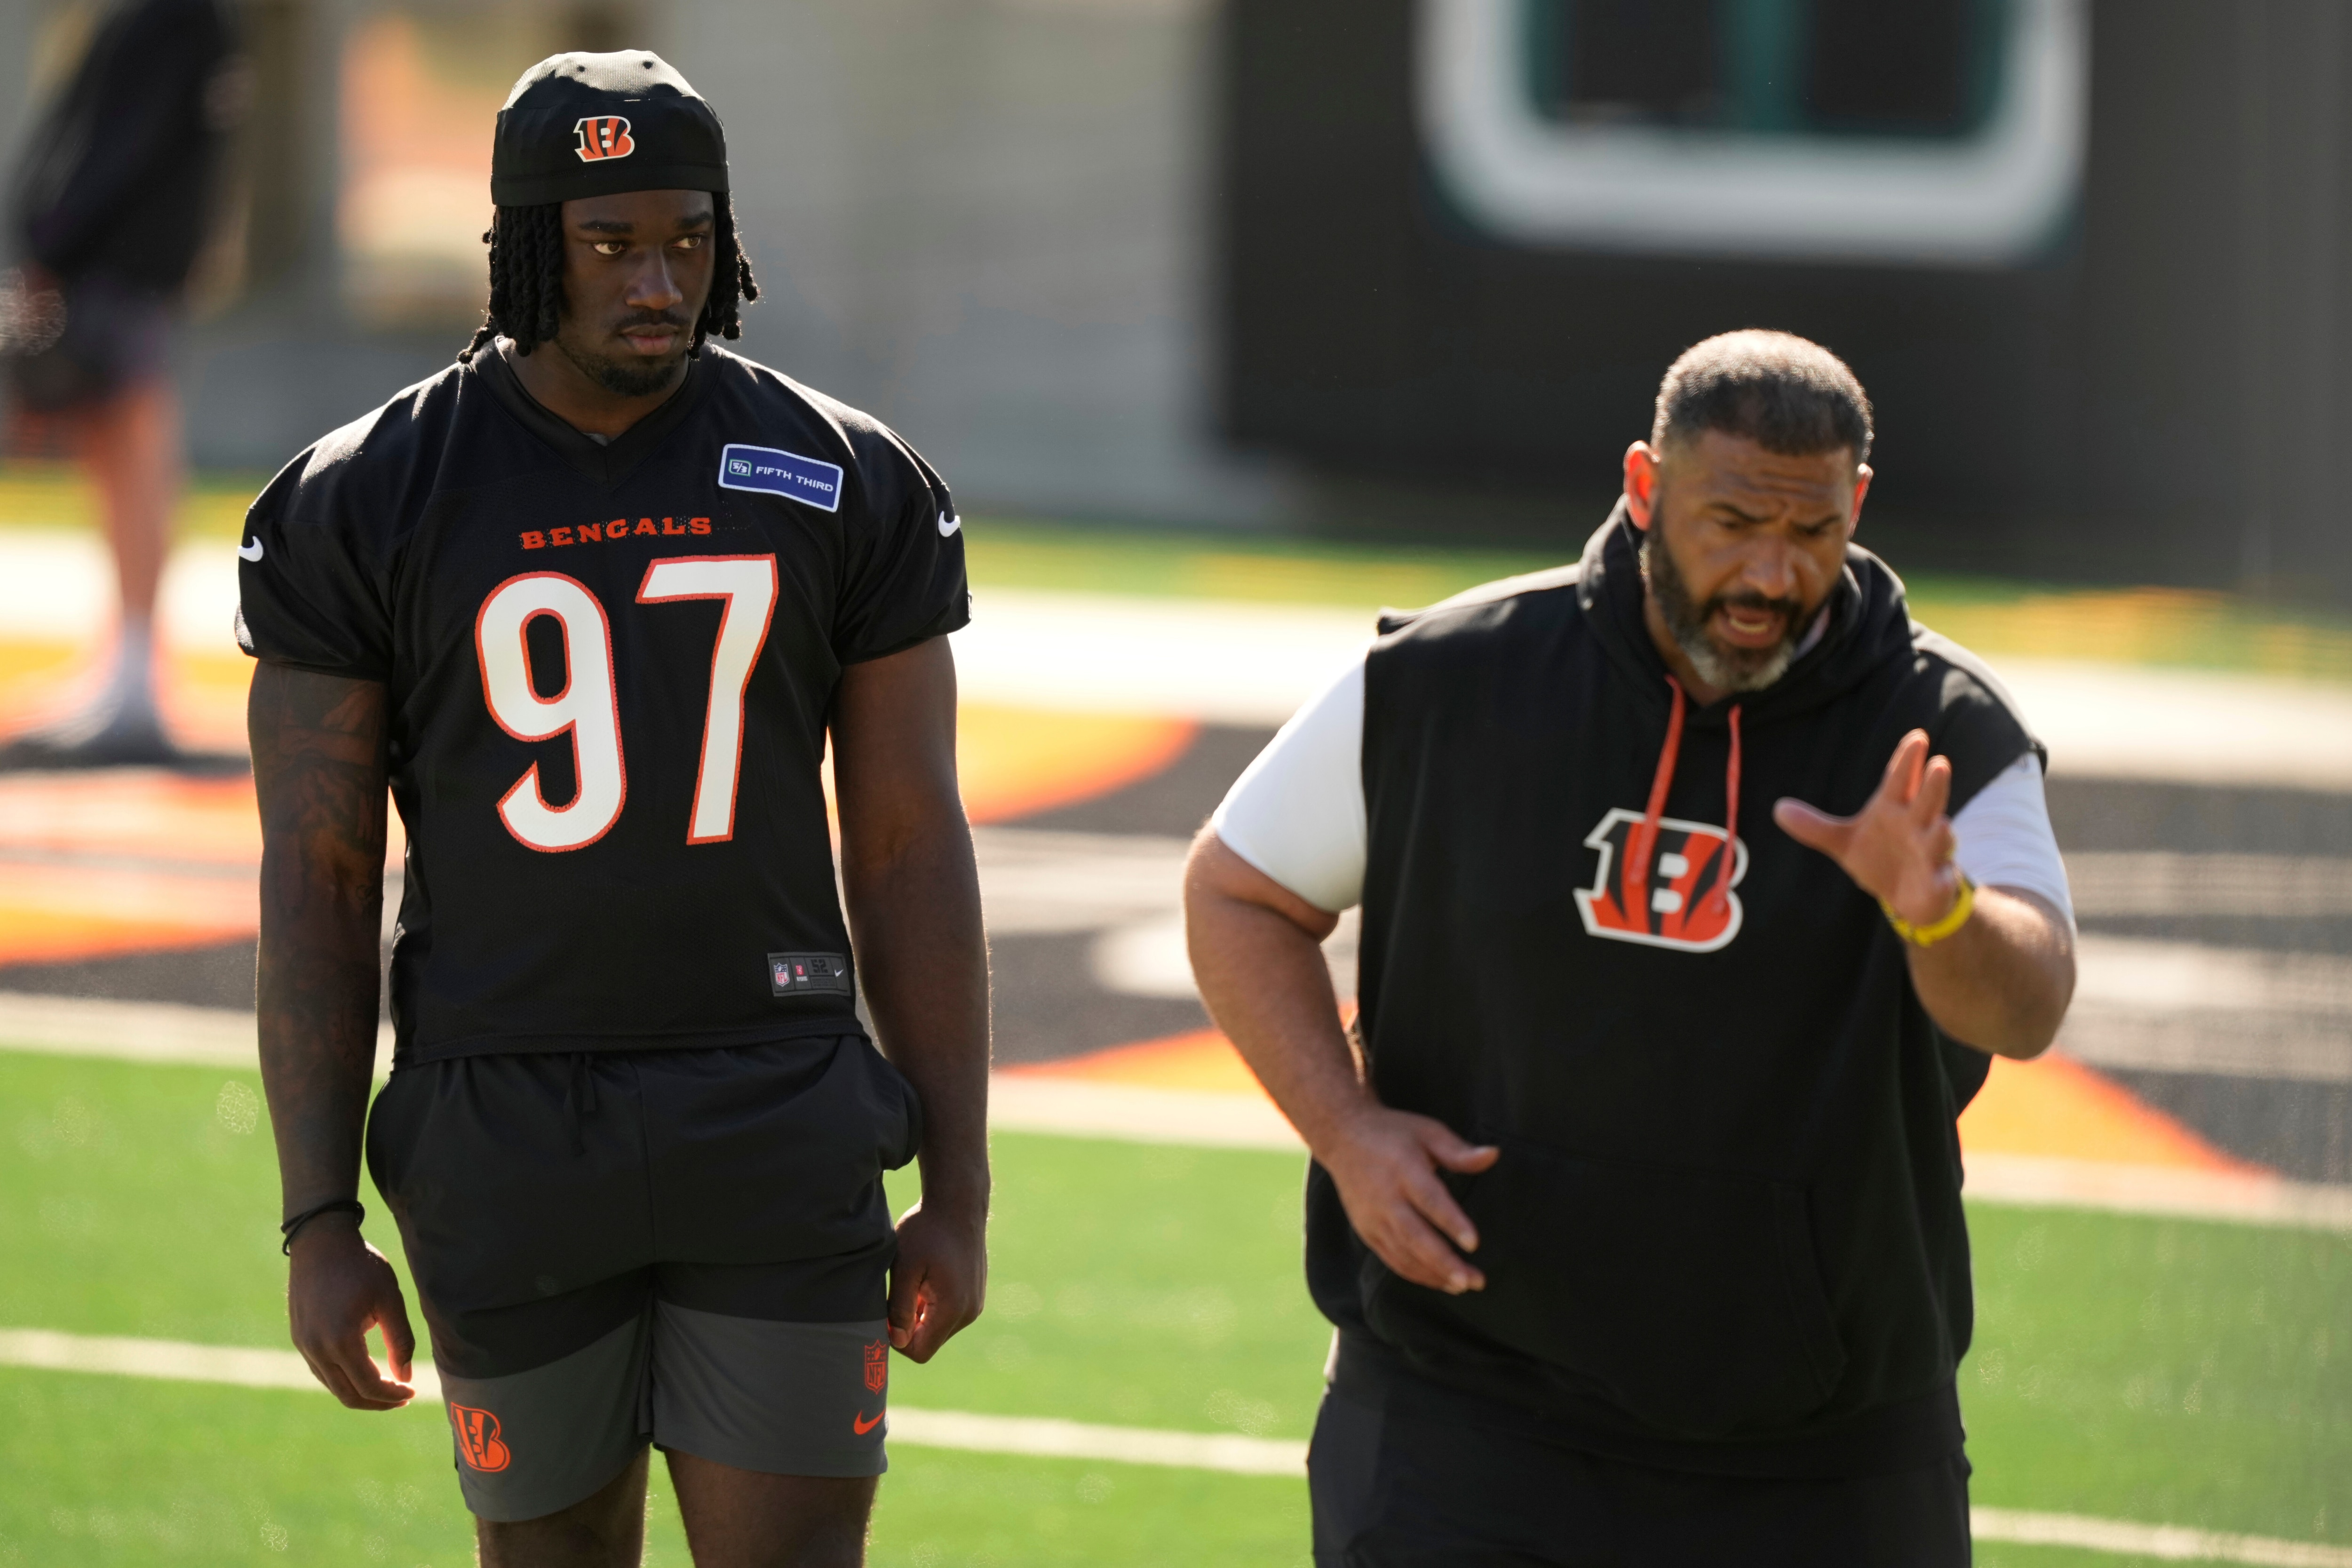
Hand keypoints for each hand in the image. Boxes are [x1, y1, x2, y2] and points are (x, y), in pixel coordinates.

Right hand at [287, 1218, 415, 1409]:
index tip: (412, 1392)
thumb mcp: (389, 1299)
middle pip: (348, 1395)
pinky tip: (365, 1371)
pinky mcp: (300, 1338)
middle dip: (377, 1402)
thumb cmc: (361, 1266)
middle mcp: (316, 1349)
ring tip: (388, 1388)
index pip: (368, 1385)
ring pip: (333, 1386)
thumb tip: (405, 1377)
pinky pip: (322, 1371)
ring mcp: (304, 1345)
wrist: (321, 1243)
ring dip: (360, 1393)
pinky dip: (344, 1379)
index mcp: (340, 1340)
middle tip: (403, 1398)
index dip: (392, 1395)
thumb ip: (400, 1340)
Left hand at [888, 1197, 984, 1362]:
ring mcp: (975, 1303)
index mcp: (952, 1308)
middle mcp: (969, 1312)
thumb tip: (898, 1342)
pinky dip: (932, 1305)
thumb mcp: (904, 1267)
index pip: (919, 1352)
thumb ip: (901, 1308)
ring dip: (920, 1314)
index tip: (886, 1312)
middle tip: (898, 1292)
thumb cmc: (926, 1230)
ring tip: (914, 1281)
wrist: (958, 1202)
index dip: (896, 1339)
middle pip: (929, 1342)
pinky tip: (927, 1277)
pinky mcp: (975, 1294)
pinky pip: (948, 1314)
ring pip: (938, 1329)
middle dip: (908, 1327)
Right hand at [1318, 1106, 1498, 1294]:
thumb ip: (1459, 1151)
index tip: (1474, 1243)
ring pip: (1403, 1254)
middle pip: (1415, 1236)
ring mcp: (1372, 1218)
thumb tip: (1494, 1155)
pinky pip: (1391, 1259)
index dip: (1451, 1223)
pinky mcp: (1366, 1230)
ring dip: (1433, 1274)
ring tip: (1463, 1285)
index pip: (1429, 1200)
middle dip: (1444, 1262)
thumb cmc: (1394, 1133)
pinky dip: (1415, 1274)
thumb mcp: (1427, 1132)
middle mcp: (1385, 1197)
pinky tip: (1439, 1281)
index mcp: (1403, 1169)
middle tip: (1473, 1281)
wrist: (1342, 1137)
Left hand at [1773, 728, 1960, 925]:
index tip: (1917, 736)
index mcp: (1893, 810)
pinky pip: (1942, 881)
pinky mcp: (1937, 883)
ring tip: (1942, 825)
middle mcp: (1916, 826)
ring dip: (1941, 833)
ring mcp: (1930, 853)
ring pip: (1939, 839)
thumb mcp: (1843, 841)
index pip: (1899, 780)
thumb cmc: (1878, 857)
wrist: (1901, 895)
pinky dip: (1943, 880)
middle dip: (1933, 785)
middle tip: (1940, 764)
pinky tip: (1943, 878)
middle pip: (1927, 802)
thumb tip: (1778, 808)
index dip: (1907, 760)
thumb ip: (1815, 826)